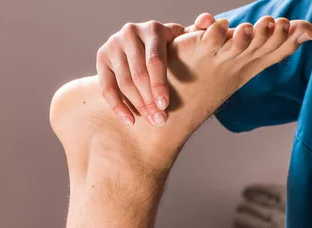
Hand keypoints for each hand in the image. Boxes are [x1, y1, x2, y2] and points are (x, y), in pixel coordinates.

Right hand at [96, 12, 215, 125]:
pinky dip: (118, 107)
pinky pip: (107, 87)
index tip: (165, 106)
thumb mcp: (183, 41)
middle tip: (160, 120)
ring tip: (151, 121)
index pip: (155, 60)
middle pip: (139, 74)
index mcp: (153, 29)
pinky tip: (130, 121)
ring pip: (124, 82)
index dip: (160, 85)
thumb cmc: (169, 49)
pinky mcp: (102, 58)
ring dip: (138, 106)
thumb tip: (209, 22)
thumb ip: (197, 35)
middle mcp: (130, 32)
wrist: (142, 47)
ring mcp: (114, 44)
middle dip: (150, 101)